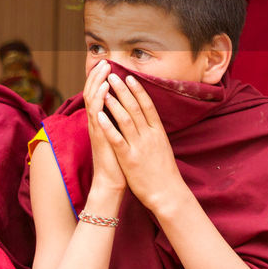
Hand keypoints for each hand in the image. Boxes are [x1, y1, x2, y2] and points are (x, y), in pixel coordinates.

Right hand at [84, 60, 126, 192]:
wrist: (111, 183)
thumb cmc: (118, 162)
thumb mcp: (117, 137)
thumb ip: (116, 123)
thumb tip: (121, 110)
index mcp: (101, 122)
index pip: (98, 95)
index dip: (101, 79)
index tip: (107, 66)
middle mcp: (96, 123)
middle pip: (92, 93)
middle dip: (98, 76)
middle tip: (105, 60)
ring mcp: (96, 129)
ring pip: (92, 100)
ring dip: (98, 82)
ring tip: (104, 68)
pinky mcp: (100, 137)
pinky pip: (97, 116)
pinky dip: (99, 101)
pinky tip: (104, 89)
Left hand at [100, 71, 187, 213]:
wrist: (168, 194)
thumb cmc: (163, 171)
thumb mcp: (161, 146)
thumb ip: (153, 132)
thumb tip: (147, 118)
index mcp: (158, 132)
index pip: (148, 106)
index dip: (138, 90)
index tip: (130, 77)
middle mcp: (150, 136)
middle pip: (136, 108)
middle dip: (124, 90)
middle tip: (113, 75)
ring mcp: (140, 147)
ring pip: (126, 119)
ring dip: (115, 102)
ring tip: (105, 89)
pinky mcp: (129, 159)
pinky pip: (117, 139)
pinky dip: (108, 126)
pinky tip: (99, 115)